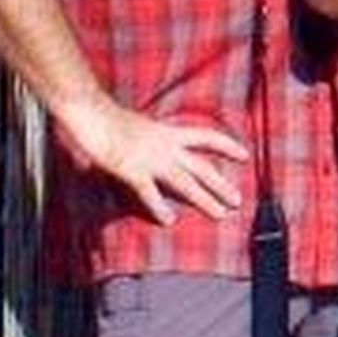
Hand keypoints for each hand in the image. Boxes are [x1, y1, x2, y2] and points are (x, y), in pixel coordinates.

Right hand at [54, 93, 249, 225]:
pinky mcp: (133, 170)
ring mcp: (151, 159)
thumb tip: (159, 148)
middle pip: (201, 167)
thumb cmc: (111, 120)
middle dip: (221, 185)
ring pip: (185, 183)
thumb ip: (153, 140)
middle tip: (237, 201)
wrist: (92, 114)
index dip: (226, 146)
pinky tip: (169, 221)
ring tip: (220, 214)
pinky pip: (150, 193)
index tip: (245, 156)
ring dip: (204, 199)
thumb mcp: (141, 127)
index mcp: (169, 132)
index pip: (206, 137)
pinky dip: (159, 207)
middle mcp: (166, 146)